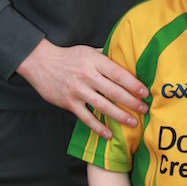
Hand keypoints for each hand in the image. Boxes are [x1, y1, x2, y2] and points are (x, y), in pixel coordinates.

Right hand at [16, 39, 148, 137]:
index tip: (145, 92)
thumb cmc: (69, 56)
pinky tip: (109, 134)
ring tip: (133, 122)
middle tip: (144, 109)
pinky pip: (86, 118)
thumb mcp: (88, 51)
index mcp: (95, 61)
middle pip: (114, 91)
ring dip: (119, 116)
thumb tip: (127, 61)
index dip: (133, 84)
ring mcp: (78, 90)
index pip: (118, 74)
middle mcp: (87, 76)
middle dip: (131, 102)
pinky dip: (98, 127)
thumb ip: (106, 57)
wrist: (41, 63)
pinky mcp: (69, 103)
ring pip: (103, 106)